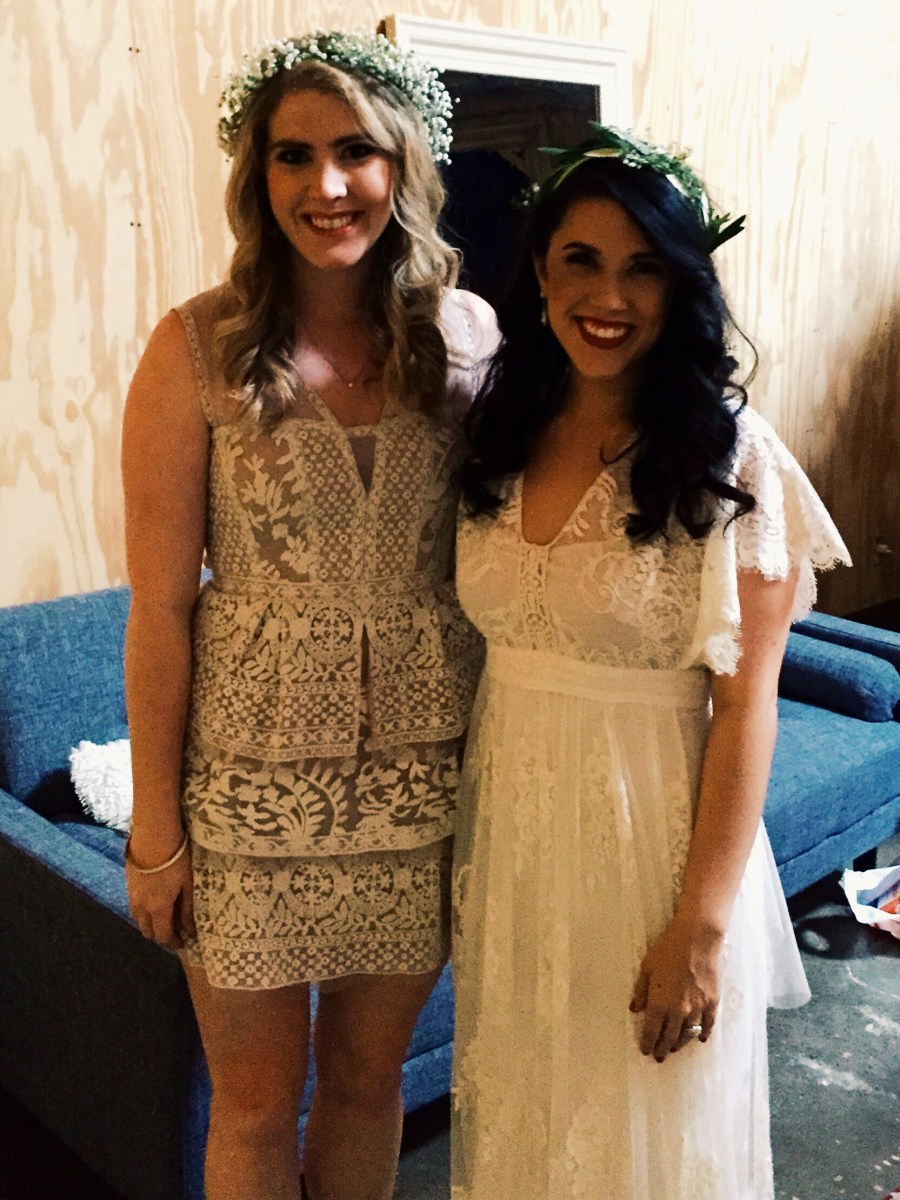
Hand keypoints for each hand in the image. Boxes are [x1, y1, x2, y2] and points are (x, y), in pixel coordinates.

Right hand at [125, 831, 194, 949]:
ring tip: (164, 918)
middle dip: (160, 936)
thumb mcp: (187, 884)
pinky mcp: (128, 884)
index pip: (163, 935)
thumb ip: (186, 909)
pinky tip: (154, 903)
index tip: (182, 943)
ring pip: (138, 920)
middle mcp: (141, 907)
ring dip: (150, 924)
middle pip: (147, 931)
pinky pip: (134, 907)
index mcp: (158, 909)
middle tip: (174, 931)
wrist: (153, 837)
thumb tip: (189, 930)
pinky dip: (143, 912)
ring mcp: (132, 895)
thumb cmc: (176, 860)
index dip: (172, 942)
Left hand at [629, 917, 721, 1063]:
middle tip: (658, 1057)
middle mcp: (679, 1011)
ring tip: (674, 1049)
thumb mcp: (647, 968)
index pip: (652, 1031)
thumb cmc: (668, 949)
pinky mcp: (712, 1002)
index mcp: (660, 1003)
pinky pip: (708, 1025)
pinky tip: (700, 1039)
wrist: (697, 939)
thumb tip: (636, 1009)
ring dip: (680, 1044)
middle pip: (670, 1037)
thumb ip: (641, 991)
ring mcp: (698, 1008)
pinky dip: (703, 1034)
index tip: (645, 1051)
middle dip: (663, 1049)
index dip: (648, 1043)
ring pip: (688, 1034)